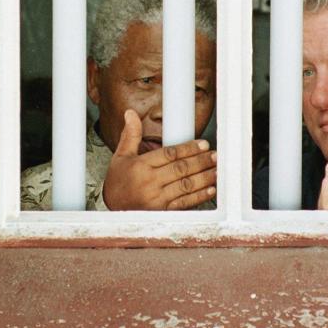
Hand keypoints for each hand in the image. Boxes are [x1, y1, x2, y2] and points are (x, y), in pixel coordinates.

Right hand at [102, 110, 216, 209]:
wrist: (110, 212)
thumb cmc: (117, 182)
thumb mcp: (120, 157)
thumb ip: (130, 135)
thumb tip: (130, 113)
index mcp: (140, 166)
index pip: (169, 154)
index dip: (188, 148)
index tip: (203, 144)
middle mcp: (148, 182)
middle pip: (180, 169)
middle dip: (201, 161)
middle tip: (215, 156)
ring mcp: (156, 199)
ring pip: (185, 186)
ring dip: (204, 178)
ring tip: (217, 171)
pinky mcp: (162, 213)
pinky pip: (184, 203)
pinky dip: (199, 197)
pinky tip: (210, 190)